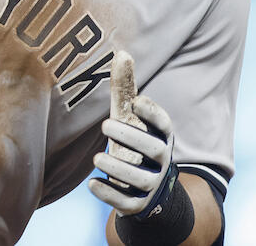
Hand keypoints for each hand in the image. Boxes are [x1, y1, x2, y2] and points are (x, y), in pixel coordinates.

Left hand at [88, 51, 176, 219]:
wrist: (146, 190)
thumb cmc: (134, 142)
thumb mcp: (129, 118)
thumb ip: (126, 89)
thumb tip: (122, 52)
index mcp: (161, 137)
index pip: (164, 125)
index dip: (153, 113)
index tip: (136, 102)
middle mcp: (161, 161)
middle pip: (155, 150)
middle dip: (132, 137)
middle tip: (104, 124)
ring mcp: (151, 185)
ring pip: (140, 178)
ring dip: (118, 167)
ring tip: (96, 157)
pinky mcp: (138, 204)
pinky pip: (127, 203)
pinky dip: (109, 194)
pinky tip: (91, 184)